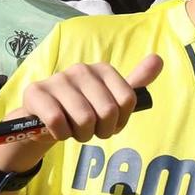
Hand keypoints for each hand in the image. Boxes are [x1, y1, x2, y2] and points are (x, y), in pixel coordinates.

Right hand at [0, 53, 162, 173]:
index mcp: (103, 70)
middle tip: (88, 130)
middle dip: (100, 131)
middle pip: (108, 112)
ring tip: (72, 130)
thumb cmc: (81, 110)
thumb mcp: (110, 98)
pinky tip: (56, 129)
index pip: (127, 102)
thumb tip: (158, 59)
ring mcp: (58, 79)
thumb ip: (135, 82)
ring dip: (80, 135)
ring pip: (83, 119)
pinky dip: (60, 134)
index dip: (119, 122)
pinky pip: (58, 121)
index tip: (108, 124)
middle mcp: (81, 69)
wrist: (43, 119)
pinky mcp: (36, 92)